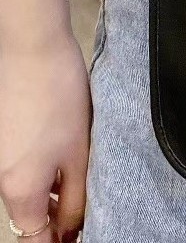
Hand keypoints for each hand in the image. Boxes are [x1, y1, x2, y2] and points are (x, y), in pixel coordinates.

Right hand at [0, 34, 91, 242]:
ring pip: (28, 191)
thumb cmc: (61, 101)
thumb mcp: (78, 153)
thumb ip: (75, 197)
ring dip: (53, 196)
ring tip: (82, 189)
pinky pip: (25, 168)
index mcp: (20, 190)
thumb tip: (73, 229)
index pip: (35, 237)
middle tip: (87, 213)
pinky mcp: (6, 137)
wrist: (33, 51)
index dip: (59, 242)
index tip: (81, 235)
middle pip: (29, 216)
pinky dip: (45, 174)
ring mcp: (1, 157)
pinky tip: (68, 162)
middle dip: (57, 221)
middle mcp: (2, 179)